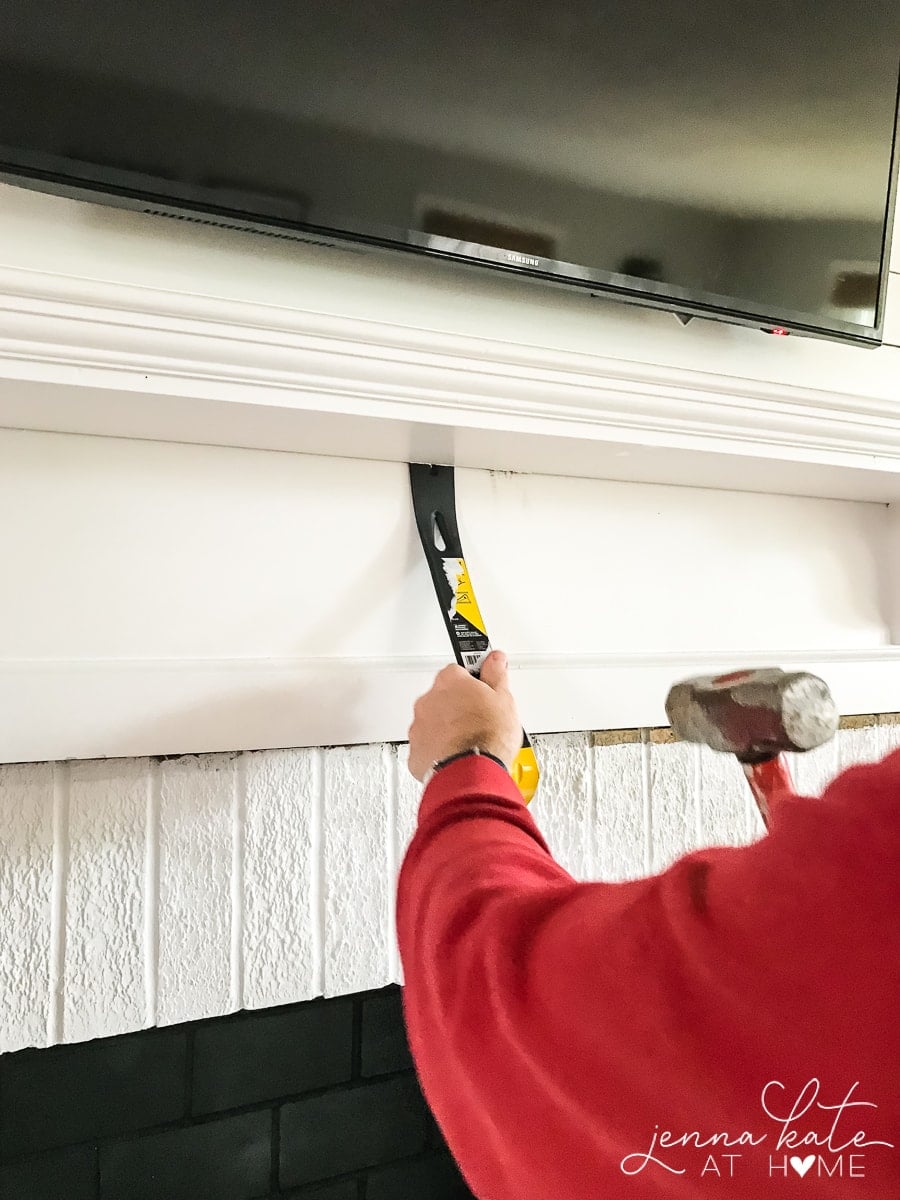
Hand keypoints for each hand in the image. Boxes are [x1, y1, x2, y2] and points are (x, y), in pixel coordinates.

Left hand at [407, 650, 522, 781]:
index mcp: (450, 681)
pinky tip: (458, 755)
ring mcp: (420, 726)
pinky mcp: (416, 752)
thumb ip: (496, 674)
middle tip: (481, 719)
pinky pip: (427, 746)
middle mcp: (429, 700)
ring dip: (448, 728)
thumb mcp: (504, 698)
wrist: (471, 772)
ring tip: (471, 741)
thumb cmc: (486, 736)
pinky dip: (439, 750)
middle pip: (444, 696)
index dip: (475, 682)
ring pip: (433, 721)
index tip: (484, 688)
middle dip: (459, 706)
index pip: (459, 671)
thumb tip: (495, 660)